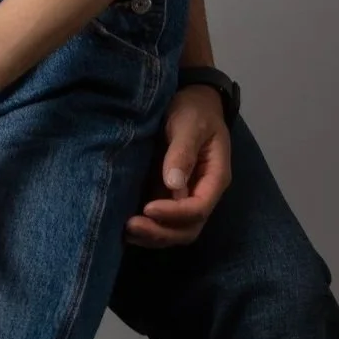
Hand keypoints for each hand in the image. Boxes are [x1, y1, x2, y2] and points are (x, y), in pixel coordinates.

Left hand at [125, 84, 231, 248]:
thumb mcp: (190, 125)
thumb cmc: (194, 110)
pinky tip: (124, 226)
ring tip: (125, 231)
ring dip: (151, 236)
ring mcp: (185, 197)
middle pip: (188, 229)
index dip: (174, 214)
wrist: (190, 102)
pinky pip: (161, 222)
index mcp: (214, 178)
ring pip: (174, 231)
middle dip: (161, 232)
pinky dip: (146, 228)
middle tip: (131, 226)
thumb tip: (173, 183)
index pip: (199, 208)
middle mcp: (202, 193)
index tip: (147, 208)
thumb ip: (183, 151)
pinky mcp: (167, 195)